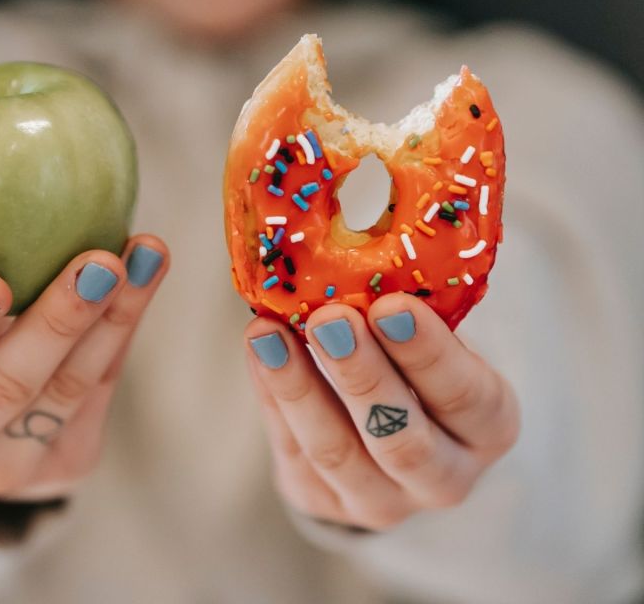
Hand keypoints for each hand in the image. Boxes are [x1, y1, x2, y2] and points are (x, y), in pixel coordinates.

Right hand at [0, 235, 167, 500]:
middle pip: (2, 386)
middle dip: (57, 322)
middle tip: (99, 260)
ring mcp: (2, 471)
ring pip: (66, 392)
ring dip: (113, 318)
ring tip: (144, 254)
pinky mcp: (62, 468)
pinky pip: (99, 393)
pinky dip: (123, 330)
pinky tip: (144, 278)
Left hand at [244, 293, 519, 530]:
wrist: (386, 433)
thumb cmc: (416, 363)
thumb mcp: (433, 338)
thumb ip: (409, 310)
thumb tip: (360, 244)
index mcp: (488, 427)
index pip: (467, 397)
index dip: (429, 354)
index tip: (391, 305)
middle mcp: (444, 477)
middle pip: (402, 439)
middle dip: (362, 375)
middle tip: (329, 318)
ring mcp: (381, 501)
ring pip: (336, 452)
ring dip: (298, 387)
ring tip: (269, 332)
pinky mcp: (322, 503)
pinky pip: (292, 448)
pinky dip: (271, 394)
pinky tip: (259, 347)